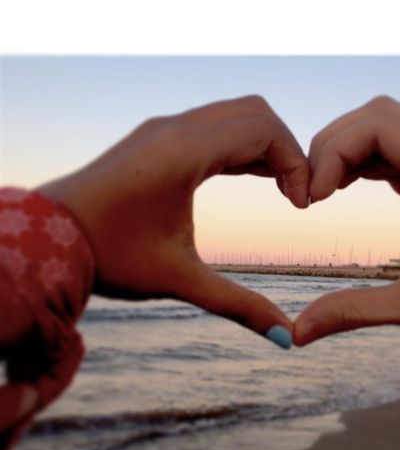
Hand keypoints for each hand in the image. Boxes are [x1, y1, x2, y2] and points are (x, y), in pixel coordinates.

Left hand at [38, 95, 309, 342]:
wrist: (49, 239)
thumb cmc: (109, 256)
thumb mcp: (180, 280)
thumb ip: (238, 304)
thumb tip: (285, 337)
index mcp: (183, 151)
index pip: (264, 130)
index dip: (296, 163)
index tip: (301, 206)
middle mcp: (175, 129)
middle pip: (255, 113)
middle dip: (286, 149)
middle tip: (295, 195)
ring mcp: (163, 129)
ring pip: (235, 115)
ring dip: (264, 147)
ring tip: (280, 189)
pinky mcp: (156, 138)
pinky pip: (213, 127)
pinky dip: (241, 146)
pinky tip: (252, 177)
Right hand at [294, 96, 399, 384]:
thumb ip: (352, 312)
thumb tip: (296, 333)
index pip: (380, 125)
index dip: (333, 152)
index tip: (312, 199)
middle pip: (379, 116)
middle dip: (333, 146)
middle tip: (309, 194)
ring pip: (388, 128)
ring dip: (347, 152)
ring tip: (320, 192)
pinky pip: (399, 152)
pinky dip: (364, 163)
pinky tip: (342, 188)